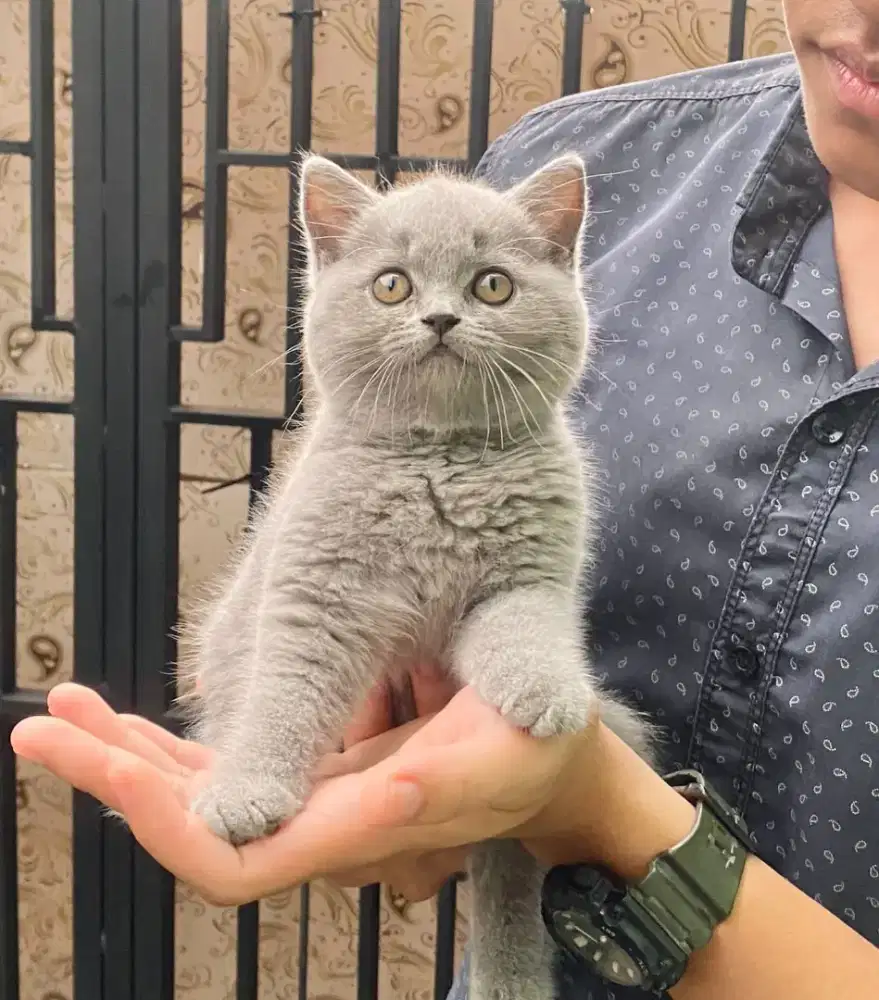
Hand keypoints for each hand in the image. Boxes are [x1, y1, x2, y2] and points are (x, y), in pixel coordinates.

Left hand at [10, 678, 591, 905]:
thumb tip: (393, 802)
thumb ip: (454, 781)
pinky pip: (220, 771)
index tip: (116, 771)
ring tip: (61, 709)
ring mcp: (303, 802)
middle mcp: (317, 828)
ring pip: (194, 801)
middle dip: (113, 782)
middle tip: (39, 728)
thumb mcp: (510, 741)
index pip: (240, 860)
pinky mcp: (306, 772)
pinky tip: (125, 718)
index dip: (173, 827)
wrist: (538, 759)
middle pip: (192, 832)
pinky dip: (165, 746)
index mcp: (359, 827)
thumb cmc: (532, 745)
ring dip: (123, 757)